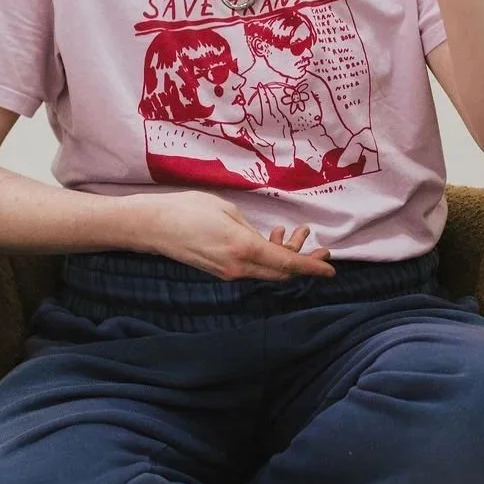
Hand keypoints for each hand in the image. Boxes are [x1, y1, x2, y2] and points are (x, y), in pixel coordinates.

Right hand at [118, 190, 335, 281]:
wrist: (153, 226)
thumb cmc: (188, 210)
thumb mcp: (228, 212)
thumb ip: (251, 231)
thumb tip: (266, 243)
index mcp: (243, 249)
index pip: (286, 264)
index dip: (311, 268)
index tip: (331, 269)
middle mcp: (238, 267)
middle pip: (281, 273)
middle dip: (304, 262)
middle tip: (321, 249)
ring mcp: (228, 273)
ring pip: (268, 271)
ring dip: (285, 256)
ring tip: (295, 233)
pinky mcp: (220, 271)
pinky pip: (253, 269)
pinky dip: (267, 257)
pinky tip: (272, 238)